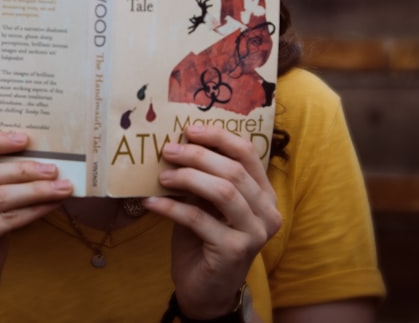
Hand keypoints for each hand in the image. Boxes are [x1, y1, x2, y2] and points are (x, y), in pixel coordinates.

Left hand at [142, 124, 280, 319]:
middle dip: (197, 155)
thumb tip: (177, 143)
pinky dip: (172, 208)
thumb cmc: (204, 240)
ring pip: (223, 192)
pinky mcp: (234, 251)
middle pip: (234, 170)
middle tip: (167, 150)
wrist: (205, 289)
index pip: (248, 154)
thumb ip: (203, 177)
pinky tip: (151, 203)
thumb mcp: (206, 203)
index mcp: (264, 194)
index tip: (189, 129)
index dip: (219, 137)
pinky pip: (200, 219)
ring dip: (188, 178)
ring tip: (162, 176)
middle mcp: (267, 213)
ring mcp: (254, 233)